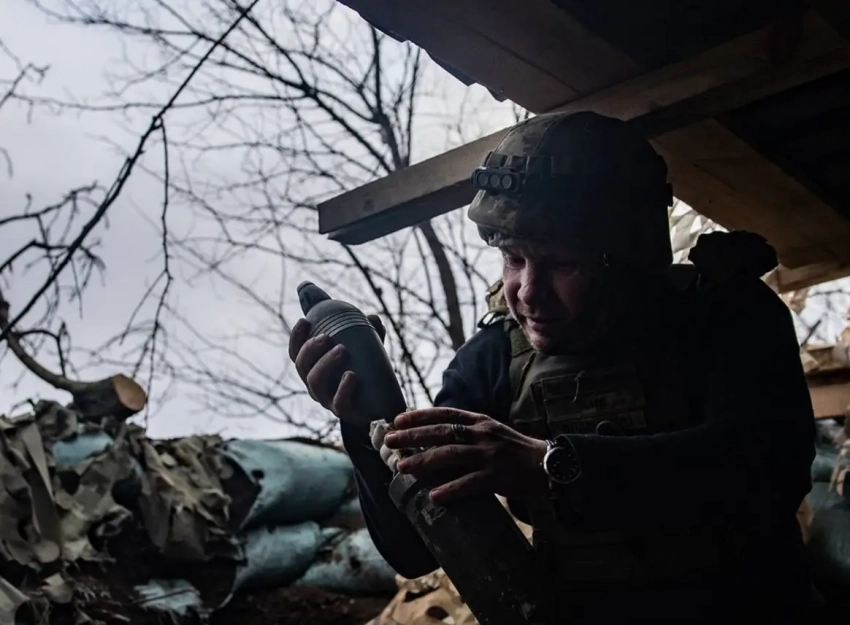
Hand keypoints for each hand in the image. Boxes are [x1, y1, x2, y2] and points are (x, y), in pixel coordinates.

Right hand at [287, 314, 385, 422]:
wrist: (382, 407)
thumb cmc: (367, 374)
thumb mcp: (367, 350)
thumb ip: (368, 334)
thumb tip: (373, 318)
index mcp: (315, 369)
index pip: (297, 353)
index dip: (296, 338)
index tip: (304, 321)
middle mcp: (316, 385)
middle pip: (302, 367)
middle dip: (310, 349)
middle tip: (326, 337)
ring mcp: (328, 400)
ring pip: (316, 383)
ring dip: (325, 363)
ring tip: (341, 350)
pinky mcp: (344, 413)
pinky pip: (339, 403)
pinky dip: (343, 388)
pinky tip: (351, 375)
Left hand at [383, 407, 547, 504]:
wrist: (548, 464)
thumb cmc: (516, 451)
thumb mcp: (492, 432)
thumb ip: (468, 432)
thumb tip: (437, 436)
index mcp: (480, 421)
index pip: (445, 414)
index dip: (420, 415)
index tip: (398, 419)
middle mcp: (483, 434)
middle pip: (441, 432)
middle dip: (413, 436)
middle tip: (390, 441)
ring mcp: (490, 455)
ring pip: (450, 455)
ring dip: (424, 461)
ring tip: (403, 468)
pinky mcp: (497, 476)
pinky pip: (469, 483)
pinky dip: (451, 489)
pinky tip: (434, 496)